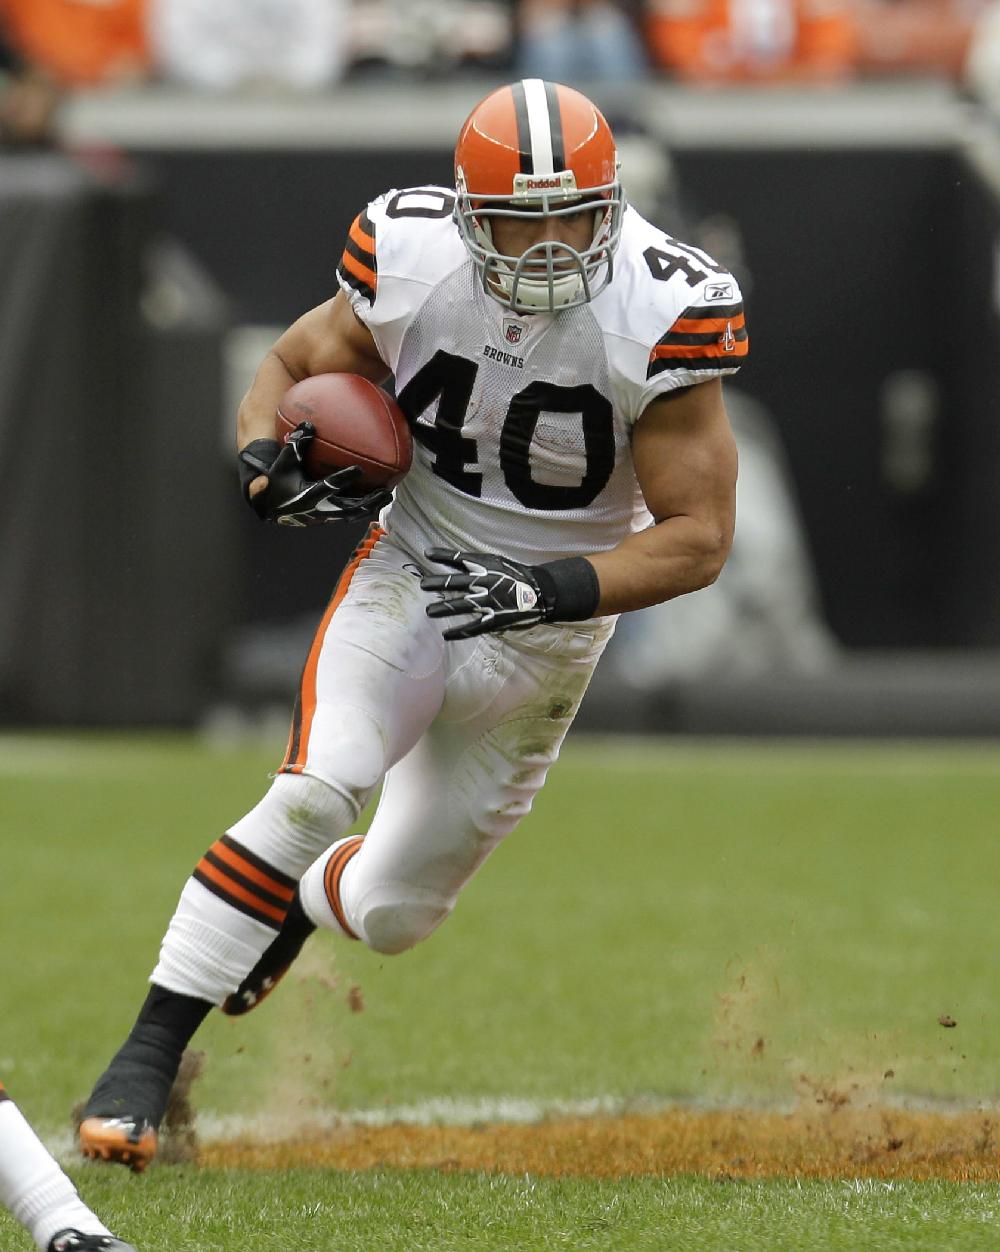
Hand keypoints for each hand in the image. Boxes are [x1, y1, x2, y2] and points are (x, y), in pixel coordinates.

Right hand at [240, 422, 392, 525]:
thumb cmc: (277, 481)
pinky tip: (376, 500)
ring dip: (370, 506)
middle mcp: (319, 509)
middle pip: (349, 508)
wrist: (270, 507)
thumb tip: (308, 424)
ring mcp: (325, 517)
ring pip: (352, 515)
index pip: (329, 486)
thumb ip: (296, 444)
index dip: (344, 478)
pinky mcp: (328, 520)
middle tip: (385, 490)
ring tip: (387, 496)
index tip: (359, 469)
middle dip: (368, 500)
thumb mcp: (284, 462)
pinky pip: (349, 516)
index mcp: (308, 494)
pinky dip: (363, 509)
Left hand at [420, 548, 551, 639]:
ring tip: (429, 612)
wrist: (542, 592)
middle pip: (456, 582)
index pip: (460, 559)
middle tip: (423, 584)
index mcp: (486, 567)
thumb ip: (477, 564)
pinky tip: (445, 635)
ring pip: (461, 605)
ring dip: (443, 608)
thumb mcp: (497, 563)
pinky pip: (473, 627)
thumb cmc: (517, 576)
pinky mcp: (494, 620)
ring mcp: (489, 602)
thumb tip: (456, 561)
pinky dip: (458, 632)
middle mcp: (485, 583)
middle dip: (438, 583)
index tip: (427, 553)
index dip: (443, 555)